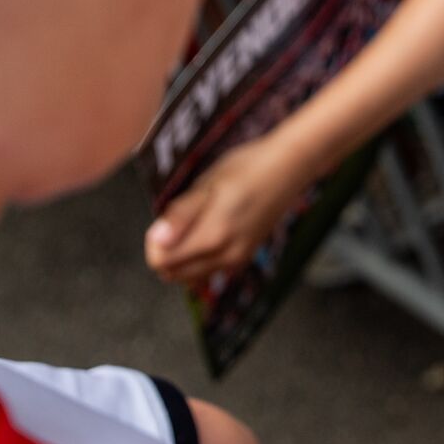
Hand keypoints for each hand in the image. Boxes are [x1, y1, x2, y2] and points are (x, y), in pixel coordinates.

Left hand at [145, 138, 309, 284]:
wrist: (289, 167)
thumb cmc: (247, 168)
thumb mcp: (206, 184)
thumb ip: (180, 216)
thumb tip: (157, 241)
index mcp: (213, 237)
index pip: (160, 261)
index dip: (155, 240)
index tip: (167, 218)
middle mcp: (226, 256)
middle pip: (173, 274)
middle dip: (166, 251)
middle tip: (178, 221)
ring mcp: (237, 259)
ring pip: (190, 276)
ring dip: (182, 257)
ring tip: (194, 225)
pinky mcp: (245, 257)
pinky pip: (209, 270)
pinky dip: (200, 259)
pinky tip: (209, 231)